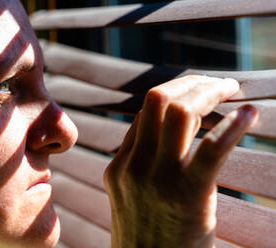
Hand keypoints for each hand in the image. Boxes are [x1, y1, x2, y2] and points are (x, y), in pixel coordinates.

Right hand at [104, 76, 257, 247]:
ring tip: (231, 91)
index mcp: (119, 168)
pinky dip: (233, 126)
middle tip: (218, 84)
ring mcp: (156, 179)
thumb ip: (142, 168)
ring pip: (180, 112)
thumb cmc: (147, 242)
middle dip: (191, 83)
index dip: (174, 96)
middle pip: (157, 100)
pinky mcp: (187, 195)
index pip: (145, 114)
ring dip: (209, 92)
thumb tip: (171, 137)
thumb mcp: (132, 201)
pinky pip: (211, 149)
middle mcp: (133, 166)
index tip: (198, 95)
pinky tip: (249, 114)